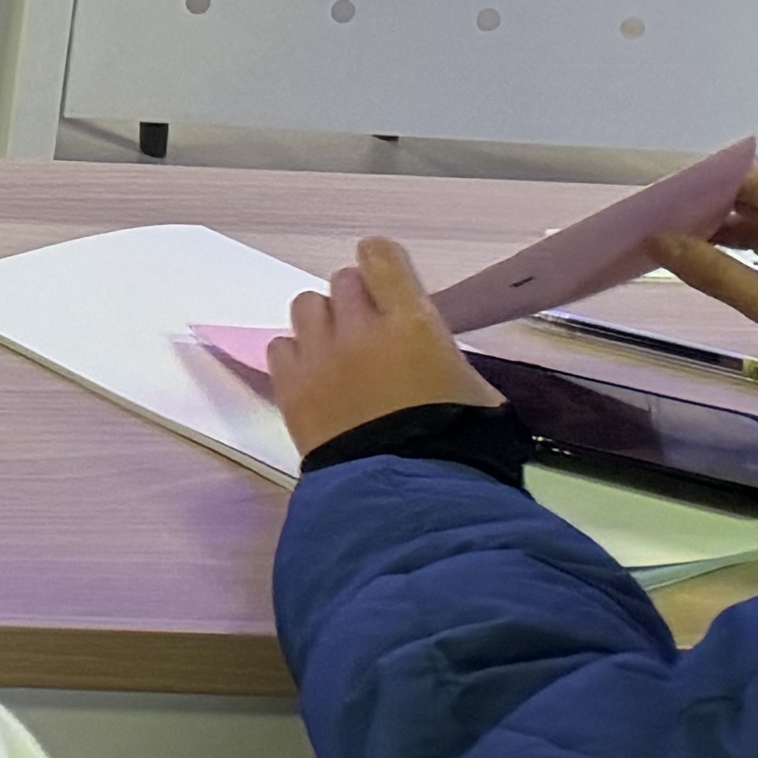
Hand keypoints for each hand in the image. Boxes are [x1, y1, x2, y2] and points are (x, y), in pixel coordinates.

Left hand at [267, 236, 499, 451]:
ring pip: (306, 306)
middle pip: (343, 282)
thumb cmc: (463, 448)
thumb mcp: (477, 394)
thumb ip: (445, 357)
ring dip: (325, 323)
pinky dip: (297, 357)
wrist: (413, 500)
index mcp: (412, 323)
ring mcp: (319, 356)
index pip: (380, 257)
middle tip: (375, 335)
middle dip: (359, 301)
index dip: (383, 265)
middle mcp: (359, 329)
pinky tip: (317, 382)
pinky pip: (280, 347)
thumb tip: (429, 352)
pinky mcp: (289, 387)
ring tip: (342, 356)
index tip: (388, 281)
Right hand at [653, 160, 757, 364]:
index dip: (709, 182)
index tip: (663, 195)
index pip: (757, 180)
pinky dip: (741, 248)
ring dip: (722, 227)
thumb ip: (719, 275)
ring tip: (674, 234)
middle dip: (710, 204)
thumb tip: (656, 243)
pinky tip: (706, 253)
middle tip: (659, 214)